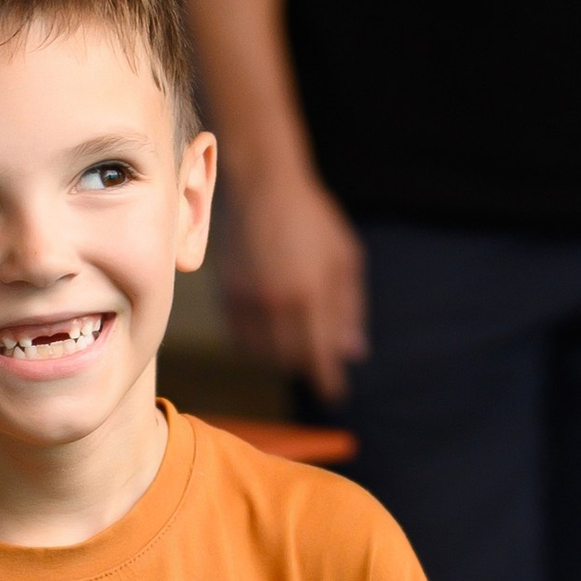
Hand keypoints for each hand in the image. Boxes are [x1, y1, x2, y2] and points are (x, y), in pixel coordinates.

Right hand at [216, 164, 368, 402]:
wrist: (263, 186)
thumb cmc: (313, 220)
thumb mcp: (345, 259)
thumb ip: (350, 308)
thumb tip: (353, 353)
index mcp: (310, 294)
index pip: (320, 356)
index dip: (328, 380)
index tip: (335, 394)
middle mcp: (276, 303)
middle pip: (292, 359)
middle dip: (307, 365)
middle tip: (318, 361)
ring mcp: (247, 301)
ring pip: (264, 353)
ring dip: (281, 358)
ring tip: (295, 346)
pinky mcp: (227, 295)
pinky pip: (241, 338)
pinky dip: (257, 346)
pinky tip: (269, 334)